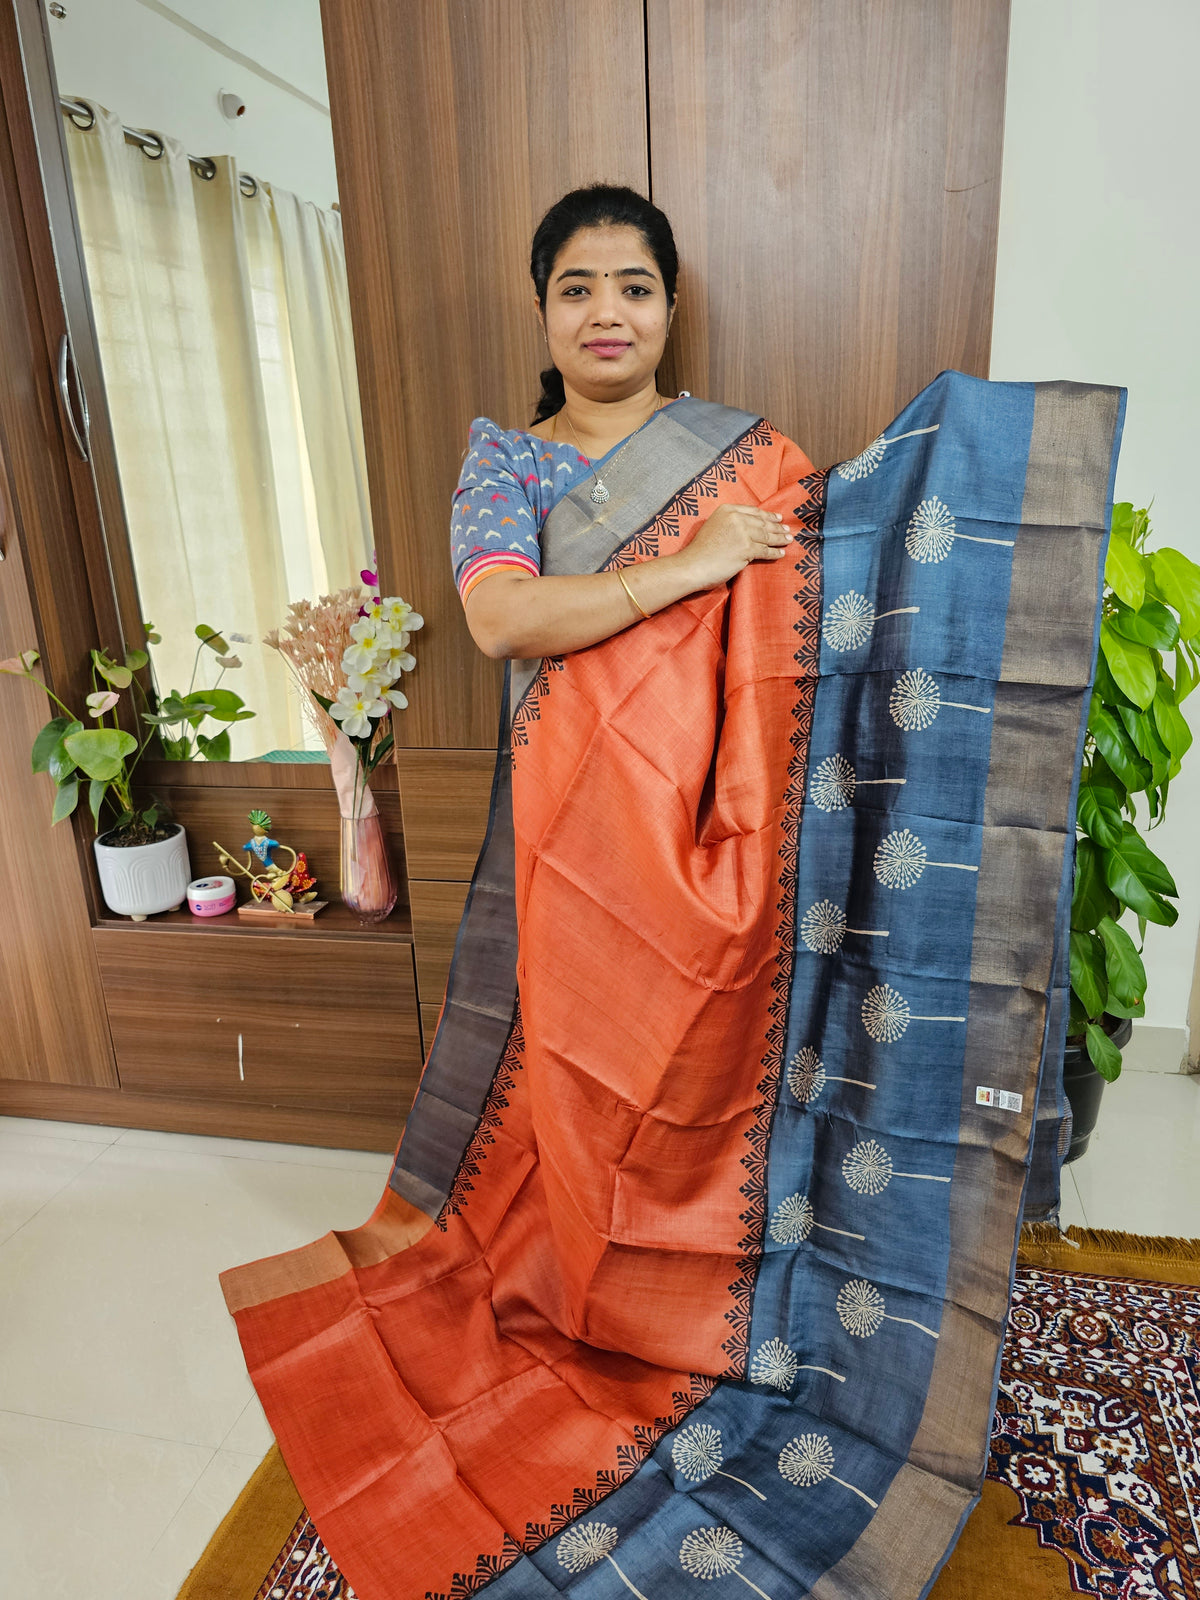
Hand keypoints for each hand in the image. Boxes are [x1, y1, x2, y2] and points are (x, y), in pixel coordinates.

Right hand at [673, 503, 793, 589]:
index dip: (768, 515)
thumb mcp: (714, 526)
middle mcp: (736, 518)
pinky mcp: (747, 549)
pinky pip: (765, 551)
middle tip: (787, 530)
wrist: (692, 565)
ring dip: (780, 539)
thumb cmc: (700, 551)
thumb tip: (750, 529)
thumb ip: (730, 524)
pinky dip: (775, 553)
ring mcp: (742, 533)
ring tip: (788, 540)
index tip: (777, 517)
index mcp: (727, 510)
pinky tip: (781, 553)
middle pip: (762, 522)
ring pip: (767, 536)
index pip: (754, 511)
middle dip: (777, 527)